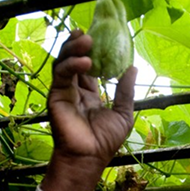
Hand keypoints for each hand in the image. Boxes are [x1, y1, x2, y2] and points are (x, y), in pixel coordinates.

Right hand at [40, 29, 136, 190]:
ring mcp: (64, 92)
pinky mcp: (55, 96)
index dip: (93, 52)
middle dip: (79, 44)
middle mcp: (75, 90)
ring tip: (86, 39)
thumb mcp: (123, 113)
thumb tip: (133, 67)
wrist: (89, 158)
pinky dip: (71, 65)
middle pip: (73, 60)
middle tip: (89, 33)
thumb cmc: (105, 141)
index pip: (88, 67)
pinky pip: (60, 75)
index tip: (100, 37)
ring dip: (73, 49)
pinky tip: (85, 62)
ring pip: (63, 62)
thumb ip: (125, 90)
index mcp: (90, 94)